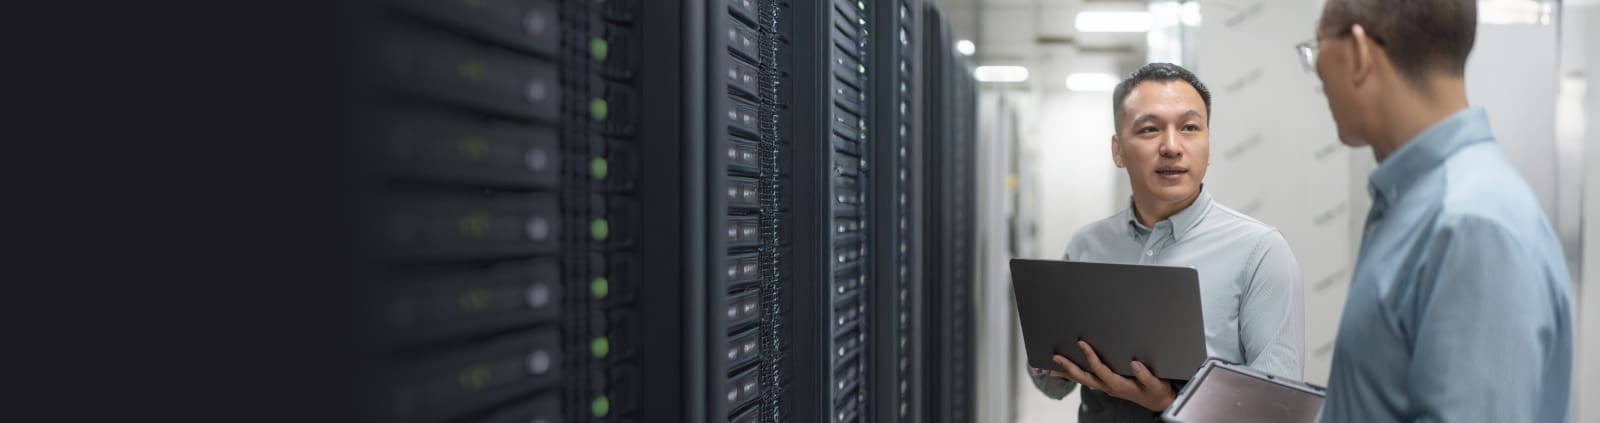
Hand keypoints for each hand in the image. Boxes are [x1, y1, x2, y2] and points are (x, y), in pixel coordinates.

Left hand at [1050, 340, 1174, 411]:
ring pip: (1082, 379)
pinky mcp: (1107, 385)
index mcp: (1118, 384)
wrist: (1159, 401)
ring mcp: (1106, 386)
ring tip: (1050, 368)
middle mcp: (1108, 386)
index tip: (1081, 343)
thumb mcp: (1156, 384)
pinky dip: (1075, 375)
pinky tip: (1067, 371)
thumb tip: (1134, 364)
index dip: (1089, 356)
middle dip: (1068, 367)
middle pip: (1084, 377)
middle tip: (1055, 357)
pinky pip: (1088, 379)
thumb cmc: (1156, 391)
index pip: (1099, 369)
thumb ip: (1145, 375)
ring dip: (1067, 373)